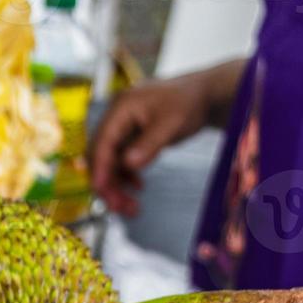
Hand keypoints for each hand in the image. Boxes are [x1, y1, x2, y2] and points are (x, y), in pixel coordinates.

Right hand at [89, 60, 246, 217]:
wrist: (203, 95)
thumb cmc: (189, 102)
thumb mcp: (171, 123)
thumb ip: (149, 144)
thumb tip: (128, 164)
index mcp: (121, 108)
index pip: (102, 142)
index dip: (99, 168)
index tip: (101, 190)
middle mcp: (116, 118)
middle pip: (101, 155)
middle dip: (108, 183)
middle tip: (119, 207)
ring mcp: (122, 128)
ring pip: (110, 162)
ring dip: (117, 185)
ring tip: (131, 206)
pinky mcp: (129, 137)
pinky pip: (120, 161)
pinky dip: (126, 176)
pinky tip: (138, 187)